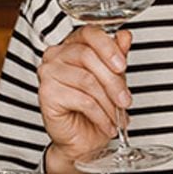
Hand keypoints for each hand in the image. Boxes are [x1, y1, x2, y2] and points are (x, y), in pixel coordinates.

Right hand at [38, 27, 132, 173]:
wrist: (81, 140)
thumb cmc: (93, 109)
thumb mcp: (111, 79)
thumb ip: (116, 56)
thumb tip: (124, 36)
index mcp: (71, 46)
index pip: (89, 33)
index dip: (108, 47)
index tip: (122, 65)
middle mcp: (56, 55)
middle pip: (89, 57)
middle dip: (113, 82)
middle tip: (125, 100)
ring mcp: (48, 73)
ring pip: (87, 80)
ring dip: (108, 102)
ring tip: (116, 116)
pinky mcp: (47, 94)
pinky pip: (82, 100)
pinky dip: (100, 114)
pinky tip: (106, 123)